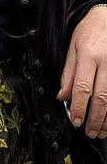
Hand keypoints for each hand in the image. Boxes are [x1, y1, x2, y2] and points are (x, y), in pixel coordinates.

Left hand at [59, 5, 106, 137]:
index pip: (82, 86)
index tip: (76, 121)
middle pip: (102, 97)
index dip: (79, 107)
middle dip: (95, 118)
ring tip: (102, 132)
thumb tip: (62, 96)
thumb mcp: (72, 46)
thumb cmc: (89, 31)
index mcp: (88, 55)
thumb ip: (68, 73)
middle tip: (89, 132)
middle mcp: (106, 62)